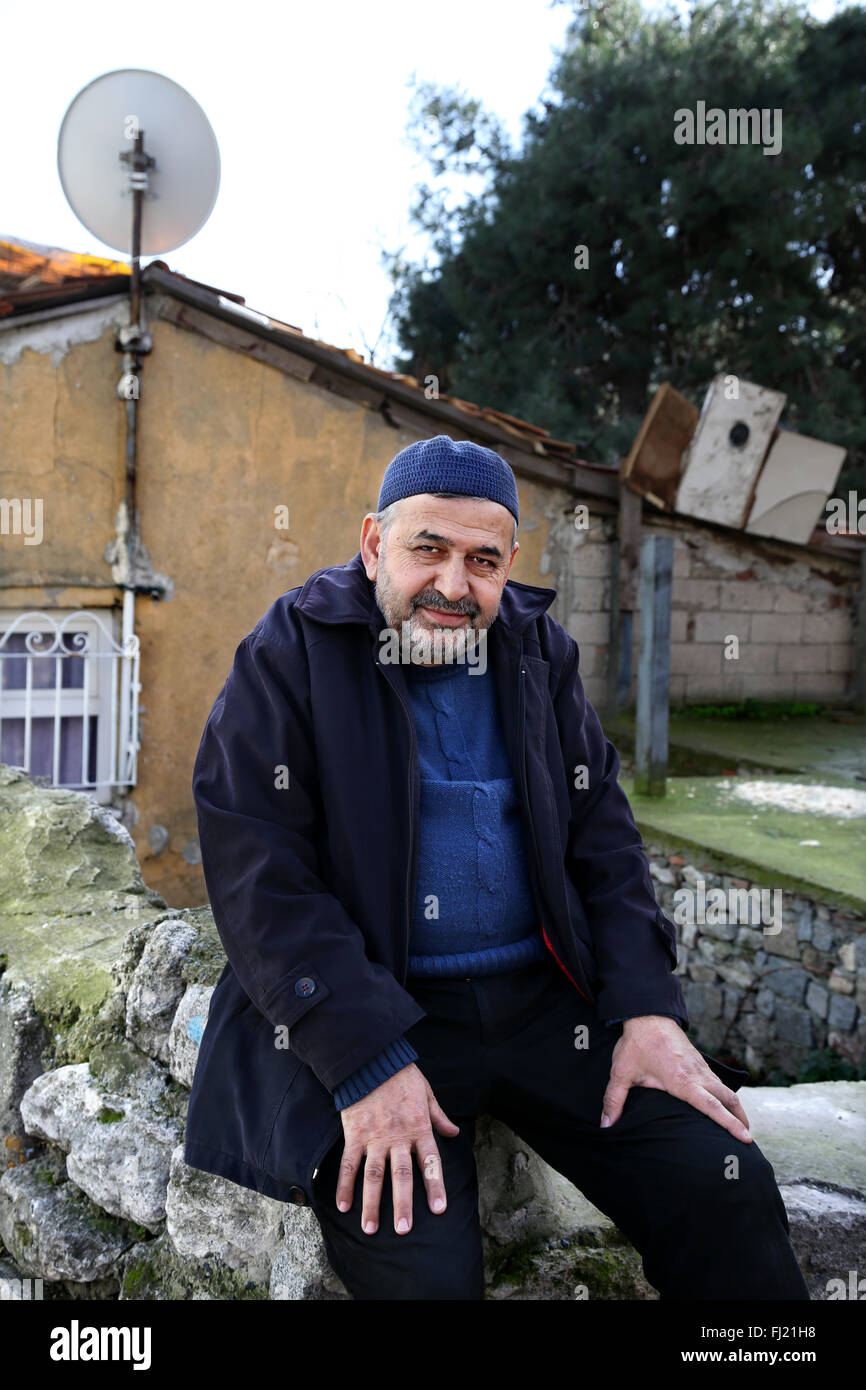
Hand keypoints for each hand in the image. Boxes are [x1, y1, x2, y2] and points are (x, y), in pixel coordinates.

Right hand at [336, 1063, 459, 1234]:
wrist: (371, 1059)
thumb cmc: (401, 1075)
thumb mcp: (426, 1092)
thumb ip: (438, 1116)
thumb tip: (454, 1133)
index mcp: (419, 1127)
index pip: (430, 1162)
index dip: (435, 1186)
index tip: (439, 1209)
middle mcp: (398, 1137)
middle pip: (401, 1175)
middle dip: (403, 1204)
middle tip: (404, 1230)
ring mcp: (374, 1137)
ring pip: (373, 1176)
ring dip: (372, 1204)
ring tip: (370, 1229)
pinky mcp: (354, 1134)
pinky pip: (348, 1163)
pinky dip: (344, 1185)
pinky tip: (342, 1205)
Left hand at [601, 1016, 751, 1142]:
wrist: (647, 1014)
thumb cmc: (636, 1044)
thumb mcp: (621, 1073)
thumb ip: (614, 1100)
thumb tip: (606, 1126)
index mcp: (682, 1081)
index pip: (711, 1106)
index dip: (729, 1123)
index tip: (745, 1138)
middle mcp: (698, 1074)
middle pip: (728, 1099)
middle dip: (740, 1120)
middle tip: (748, 1141)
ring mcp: (701, 1068)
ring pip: (726, 1090)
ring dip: (736, 1108)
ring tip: (742, 1128)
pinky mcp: (700, 1063)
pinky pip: (719, 1082)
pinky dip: (727, 1097)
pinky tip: (724, 1106)